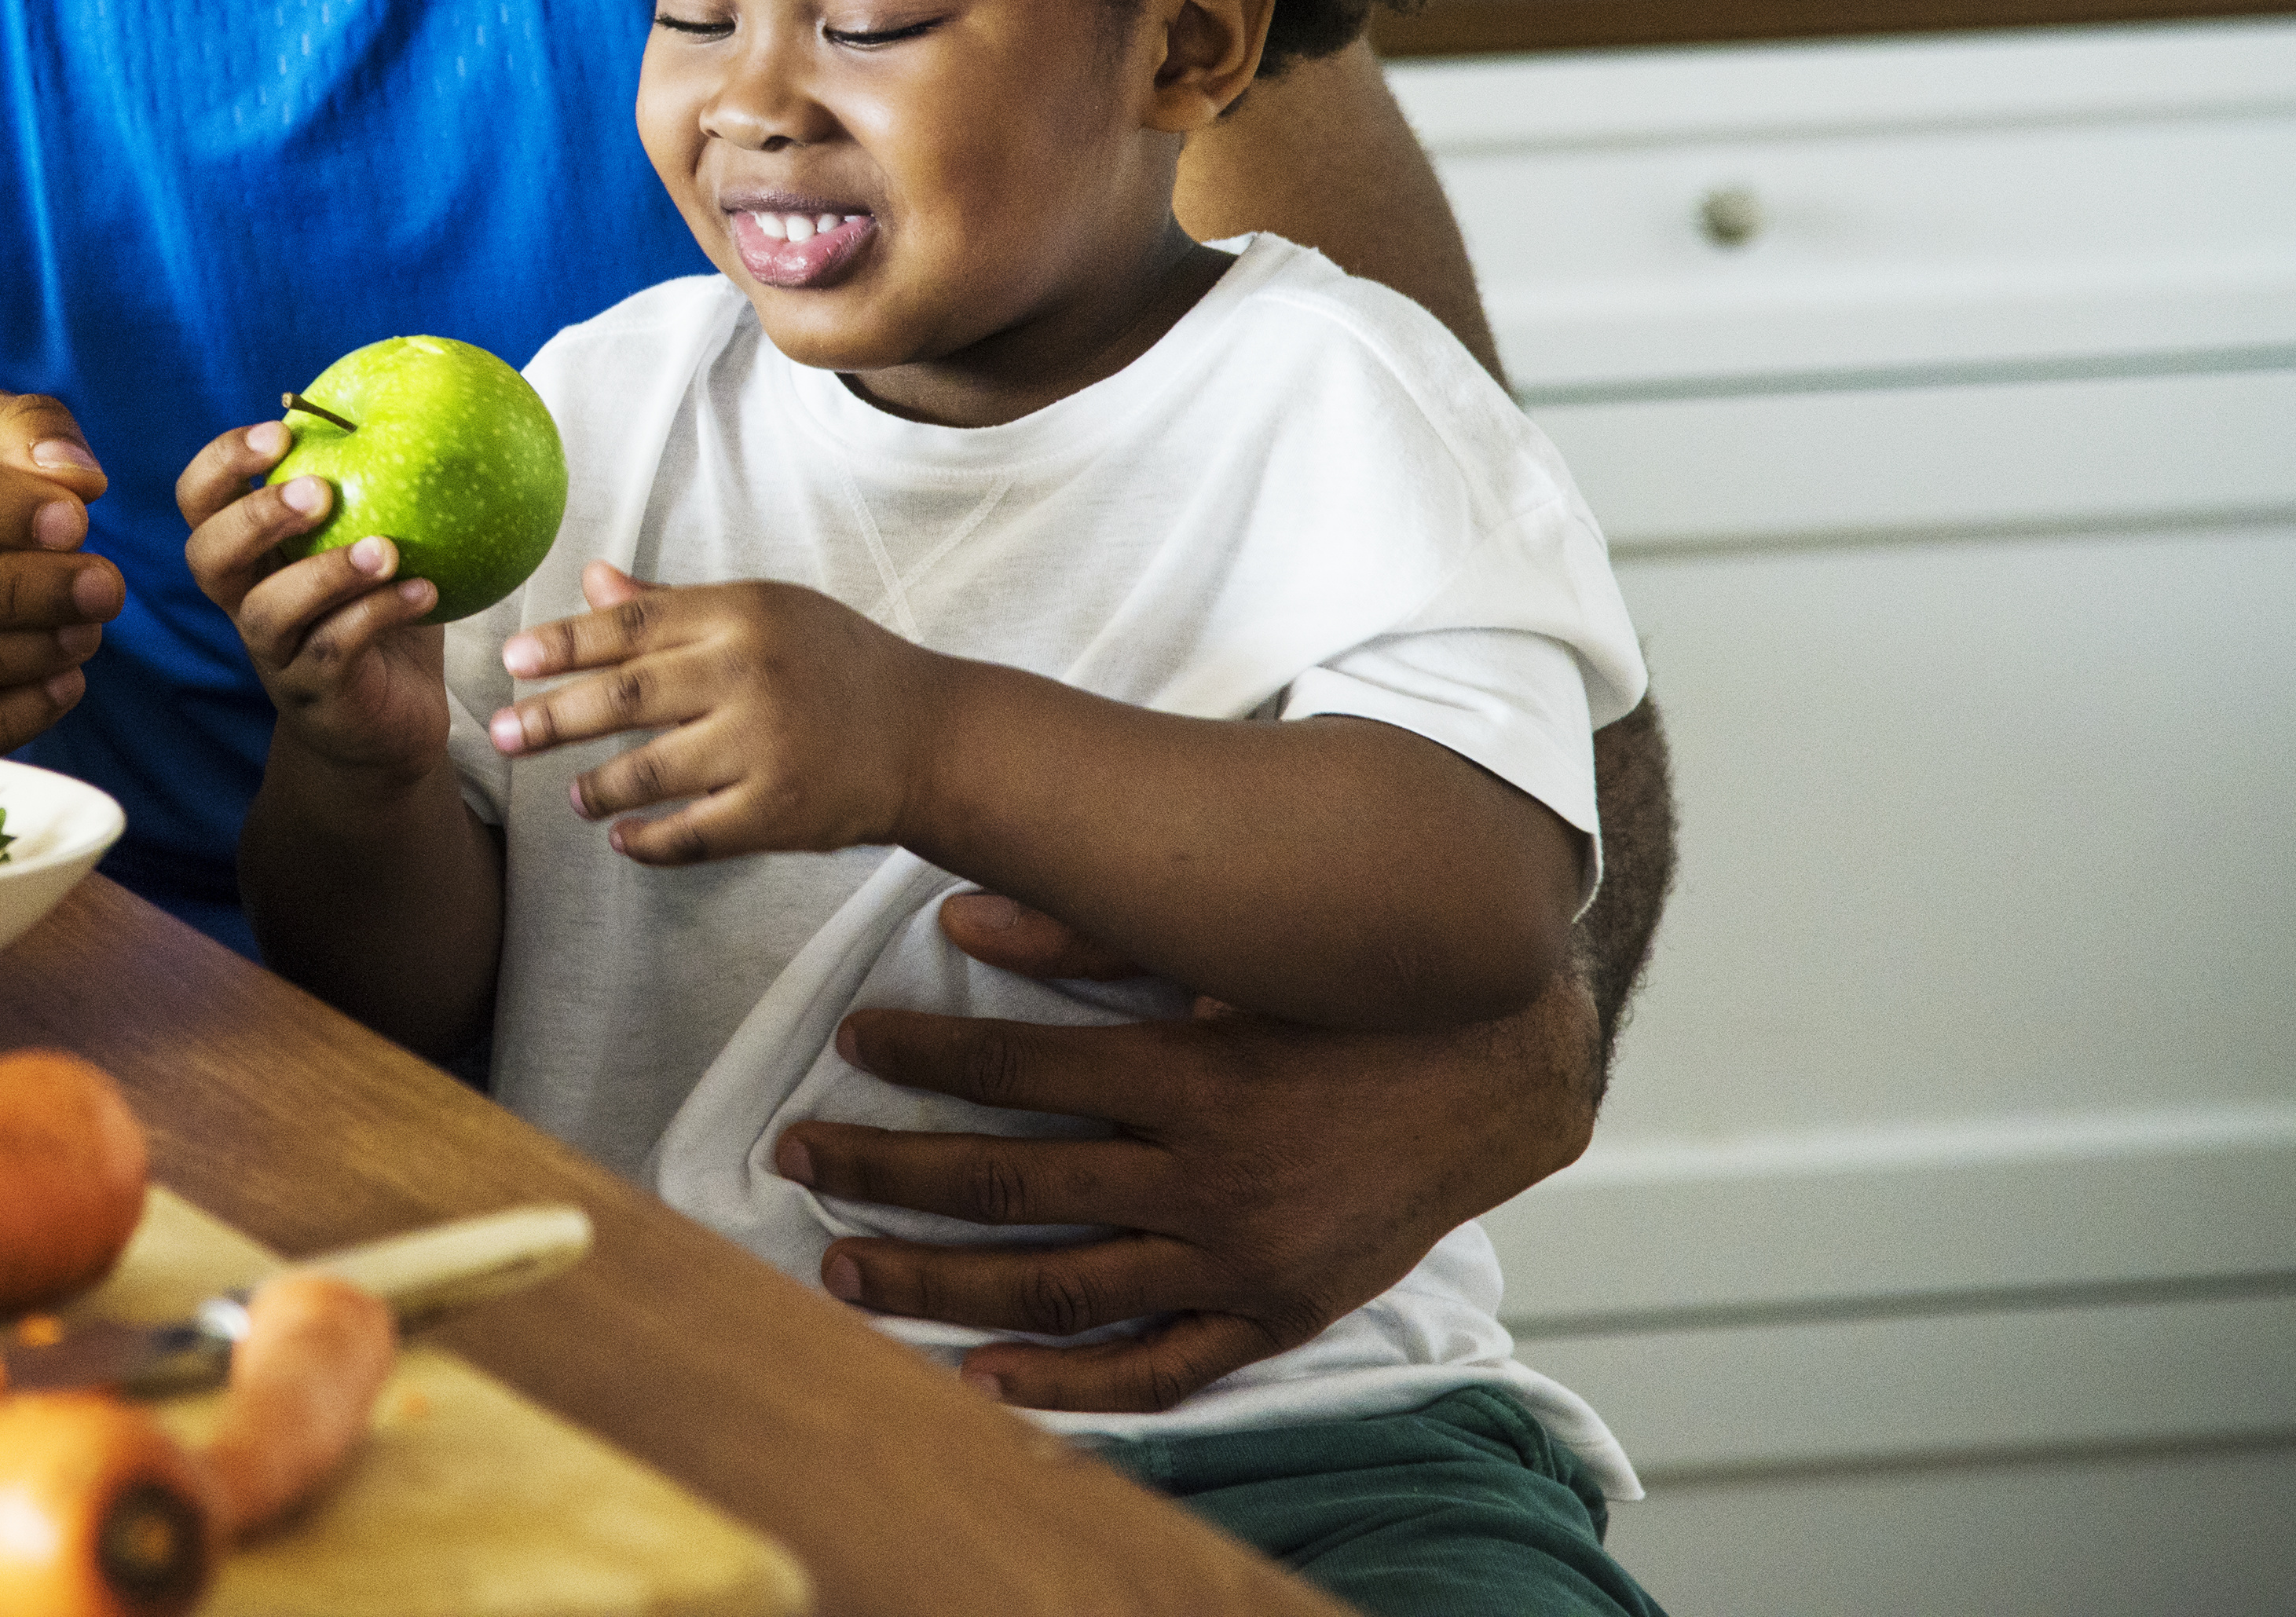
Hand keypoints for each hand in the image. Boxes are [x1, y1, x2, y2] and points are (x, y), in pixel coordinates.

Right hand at [179, 418, 449, 779]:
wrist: (390, 725)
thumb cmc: (381, 618)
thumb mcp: (375, 544)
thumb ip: (379, 490)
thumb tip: (422, 401)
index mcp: (251, 555)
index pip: (200, 500)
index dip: (222, 463)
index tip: (280, 431)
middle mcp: (247, 602)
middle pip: (207, 557)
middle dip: (254, 516)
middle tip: (318, 489)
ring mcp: (276, 655)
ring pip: (268, 612)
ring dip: (325, 573)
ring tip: (386, 550)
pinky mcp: (316, 697)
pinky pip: (334, 652)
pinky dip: (378, 616)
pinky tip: (427, 592)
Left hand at [485, 567, 948, 863]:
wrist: (928, 735)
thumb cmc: (833, 664)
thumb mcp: (764, 612)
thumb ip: (673, 603)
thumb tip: (591, 579)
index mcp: (741, 613)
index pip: (631, 624)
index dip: (563, 643)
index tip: (511, 660)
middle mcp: (749, 674)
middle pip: (626, 696)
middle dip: (552, 717)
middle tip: (500, 734)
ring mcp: (765, 745)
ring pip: (649, 771)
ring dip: (597, 787)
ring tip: (574, 796)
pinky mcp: (781, 811)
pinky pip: (692, 834)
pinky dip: (649, 842)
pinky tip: (623, 841)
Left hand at [787, 890, 1598, 1411]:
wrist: (1498, 1073)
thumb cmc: (1352, 996)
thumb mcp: (1232, 949)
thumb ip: (1096, 928)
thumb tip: (963, 910)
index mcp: (1193, 1074)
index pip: (1019, 1068)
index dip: (924, 1052)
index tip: (849, 1040)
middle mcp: (1208, 1176)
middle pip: (1010, 1186)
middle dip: (886, 1172)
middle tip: (796, 1157)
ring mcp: (1240, 1259)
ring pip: (1058, 1287)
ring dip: (938, 1282)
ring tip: (841, 1266)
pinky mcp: (1275, 1313)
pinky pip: (1158, 1369)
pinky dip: (1069, 1385)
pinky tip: (981, 1377)